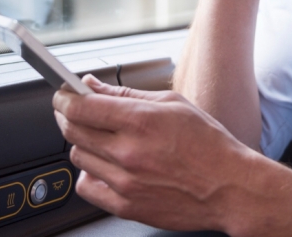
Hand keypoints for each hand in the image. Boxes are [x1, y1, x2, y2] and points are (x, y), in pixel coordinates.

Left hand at [53, 75, 257, 231]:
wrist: (229, 187)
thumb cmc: (208, 144)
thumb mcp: (172, 104)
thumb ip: (125, 94)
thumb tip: (91, 86)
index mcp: (141, 121)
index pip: (79, 107)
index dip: (63, 98)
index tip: (62, 94)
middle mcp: (128, 152)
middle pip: (71, 130)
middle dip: (66, 115)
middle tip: (74, 110)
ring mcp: (125, 182)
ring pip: (78, 156)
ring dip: (83, 143)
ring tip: (102, 139)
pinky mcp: (126, 206)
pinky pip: (87, 187)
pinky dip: (90, 174)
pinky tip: (105, 166)